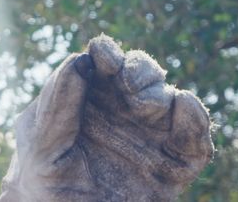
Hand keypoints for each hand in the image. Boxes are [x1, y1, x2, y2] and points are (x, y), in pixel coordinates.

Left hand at [0, 35, 212, 200]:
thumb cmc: (44, 184)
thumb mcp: (41, 148)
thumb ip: (56, 107)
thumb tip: (79, 60)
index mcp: (88, 98)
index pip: (103, 63)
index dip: (106, 53)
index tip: (104, 57)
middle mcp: (123, 111)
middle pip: (141, 73)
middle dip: (138, 70)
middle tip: (128, 85)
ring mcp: (151, 136)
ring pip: (169, 98)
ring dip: (159, 93)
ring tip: (145, 104)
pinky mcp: (176, 167)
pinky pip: (196, 140)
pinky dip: (196, 119)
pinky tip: (184, 106)